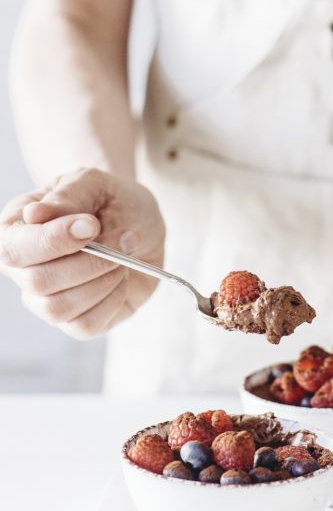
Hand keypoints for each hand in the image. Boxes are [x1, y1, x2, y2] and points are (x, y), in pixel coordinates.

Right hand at [0, 168, 164, 338]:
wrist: (142, 225)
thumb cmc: (112, 201)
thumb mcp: (95, 184)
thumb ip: (68, 195)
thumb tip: (33, 215)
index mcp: (16, 230)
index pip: (11, 249)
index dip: (51, 241)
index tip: (91, 225)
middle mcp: (23, 269)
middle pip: (38, 282)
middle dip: (90, 262)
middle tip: (125, 238)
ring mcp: (46, 299)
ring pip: (58, 309)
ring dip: (102, 281)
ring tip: (123, 258)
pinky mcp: (75, 321)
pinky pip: (84, 326)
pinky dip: (112, 301)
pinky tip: (120, 279)